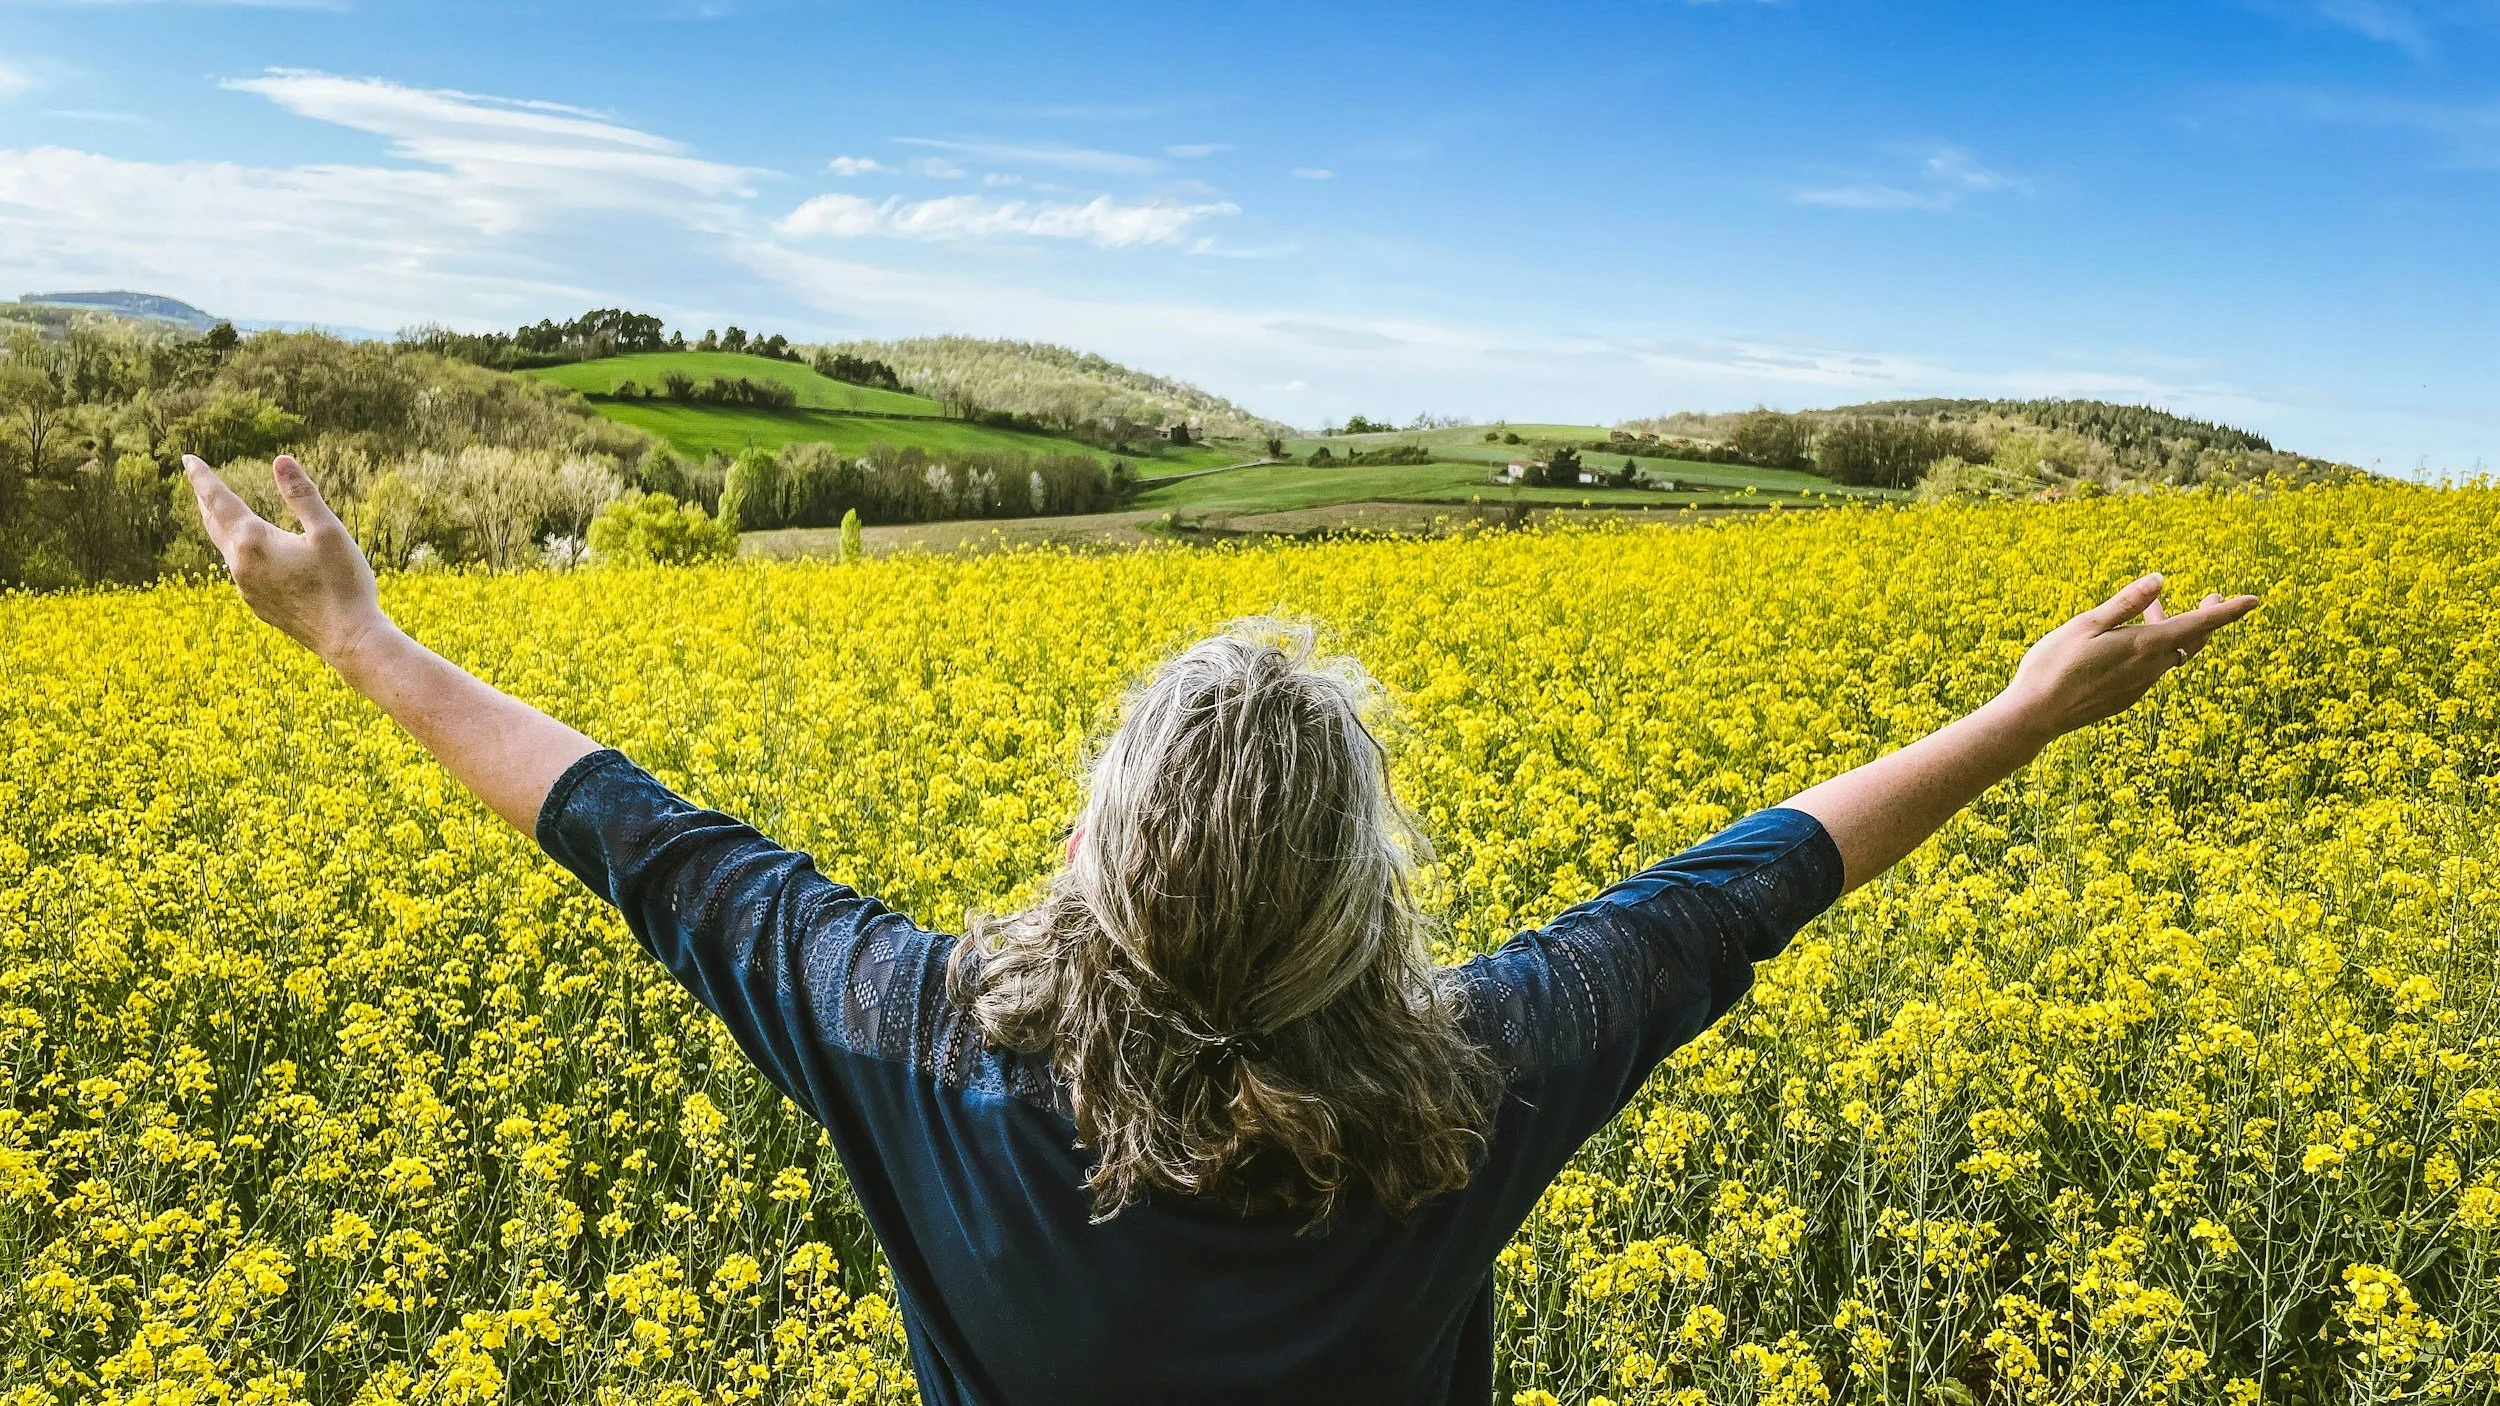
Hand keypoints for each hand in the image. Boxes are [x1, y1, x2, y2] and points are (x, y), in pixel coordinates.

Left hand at [184, 454, 389, 664]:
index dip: (202, 477)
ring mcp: (247, 588)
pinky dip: (237, 551)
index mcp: (254, 540)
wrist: (348, 639)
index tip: (187, 459)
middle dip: (204, 499)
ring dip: (220, 525)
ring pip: (225, 548)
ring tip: (218, 513)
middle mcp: (241, 564)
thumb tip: (280, 460)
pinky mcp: (259, 604)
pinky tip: (248, 555)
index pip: (218, 499)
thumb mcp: (329, 532)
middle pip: (213, 523)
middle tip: (196, 480)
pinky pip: (239, 570)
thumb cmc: (344, 583)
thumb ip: (302, 495)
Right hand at [1992, 572, 2260, 742]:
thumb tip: (2161, 580)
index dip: (2229, 611)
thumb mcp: (2087, 625)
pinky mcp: (2127, 696)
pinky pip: (2153, 668)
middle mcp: (2151, 668)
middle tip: (2212, 596)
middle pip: (2194, 641)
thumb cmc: (2054, 665)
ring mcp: (2140, 686)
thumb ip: (2126, 603)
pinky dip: (2154, 648)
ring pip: (2171, 654)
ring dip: (2172, 630)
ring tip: (2154, 609)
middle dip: (2208, 618)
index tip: (2255, 600)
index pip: (2200, 625)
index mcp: (2144, 645)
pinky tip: (2131, 640)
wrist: (2036, 715)